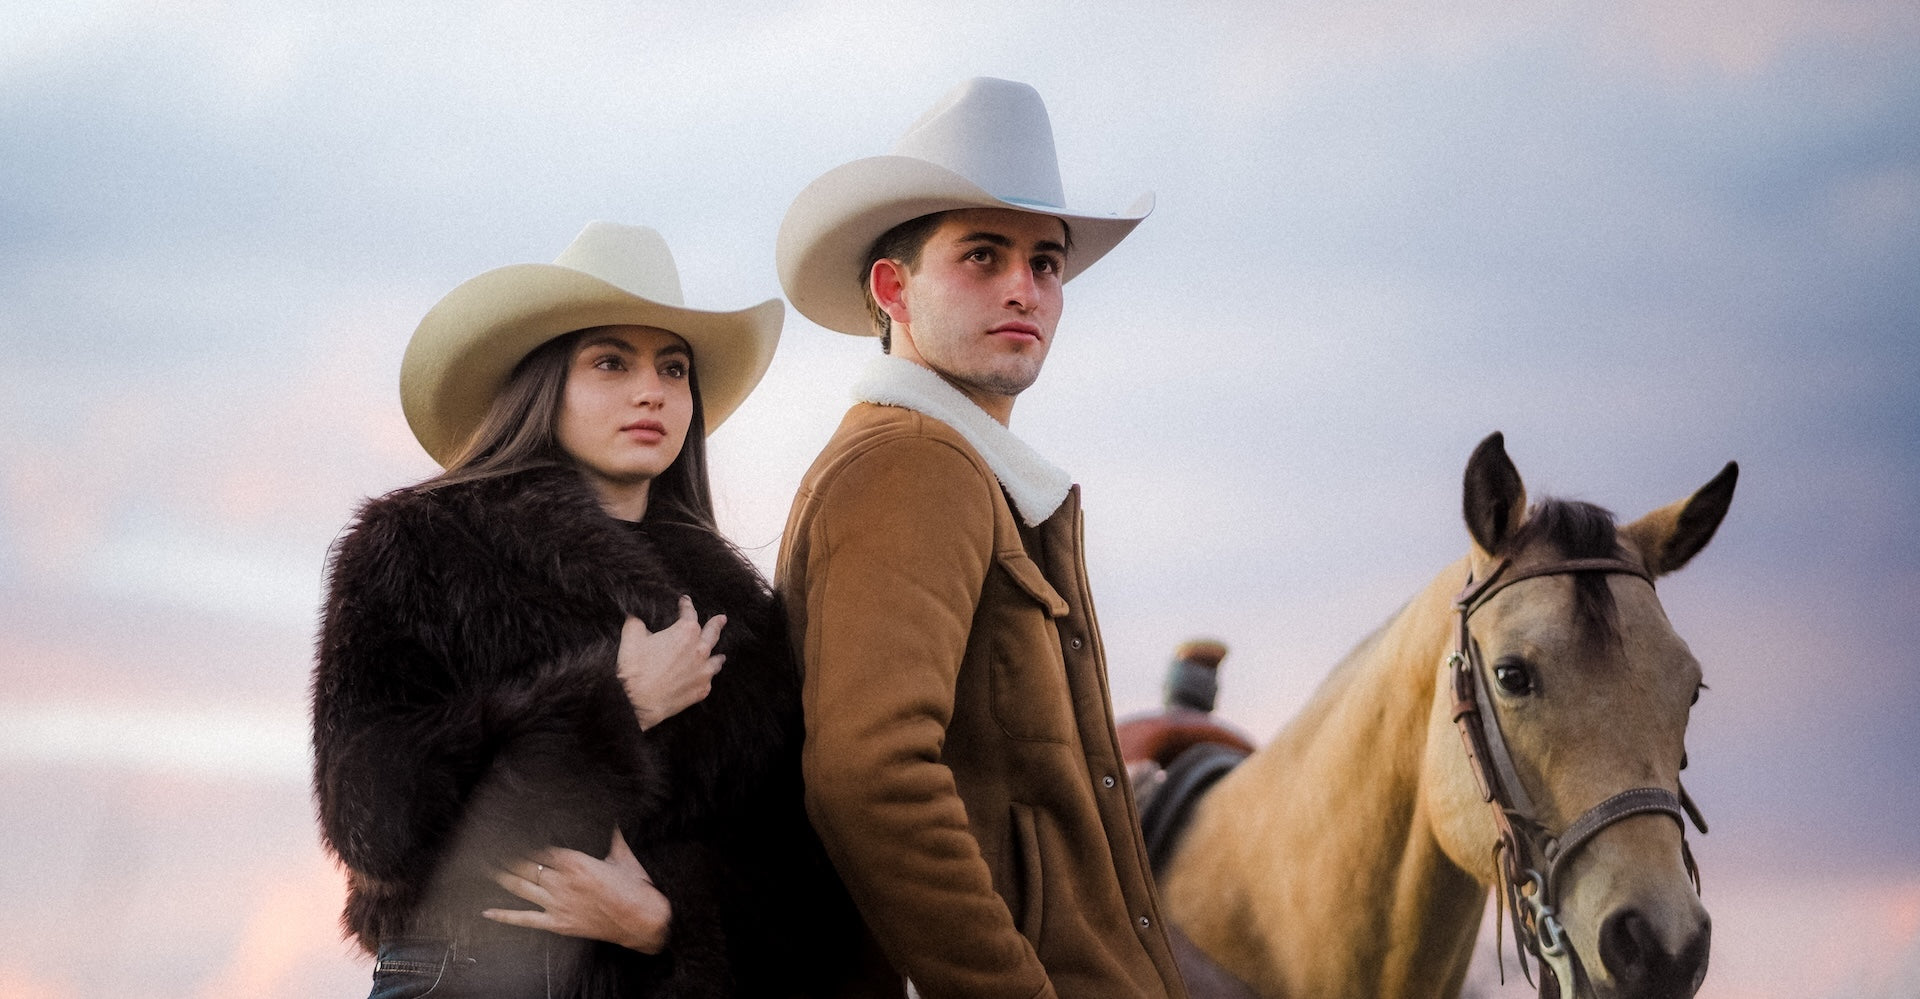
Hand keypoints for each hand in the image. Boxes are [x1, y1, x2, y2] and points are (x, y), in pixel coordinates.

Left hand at [482, 829, 671, 953]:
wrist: (642, 919)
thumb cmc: (635, 887)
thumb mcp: (623, 854)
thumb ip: (612, 834)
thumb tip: (612, 816)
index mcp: (575, 861)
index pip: (540, 847)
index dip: (523, 840)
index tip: (510, 832)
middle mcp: (561, 881)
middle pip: (525, 865)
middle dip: (505, 856)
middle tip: (488, 847)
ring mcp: (557, 903)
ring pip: (520, 887)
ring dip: (500, 876)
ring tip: (485, 867)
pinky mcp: (558, 923)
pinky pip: (525, 919)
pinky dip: (505, 916)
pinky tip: (488, 911)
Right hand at [618, 596, 724, 729]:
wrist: (637, 701)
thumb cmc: (635, 669)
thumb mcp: (631, 637)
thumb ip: (637, 622)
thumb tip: (637, 617)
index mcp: (685, 632)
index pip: (689, 613)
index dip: (686, 605)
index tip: (685, 601)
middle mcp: (700, 650)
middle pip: (712, 633)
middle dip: (717, 624)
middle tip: (722, 619)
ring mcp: (703, 671)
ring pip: (716, 660)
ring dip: (716, 655)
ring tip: (720, 655)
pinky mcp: (702, 690)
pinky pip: (709, 680)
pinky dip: (707, 676)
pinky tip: (706, 677)